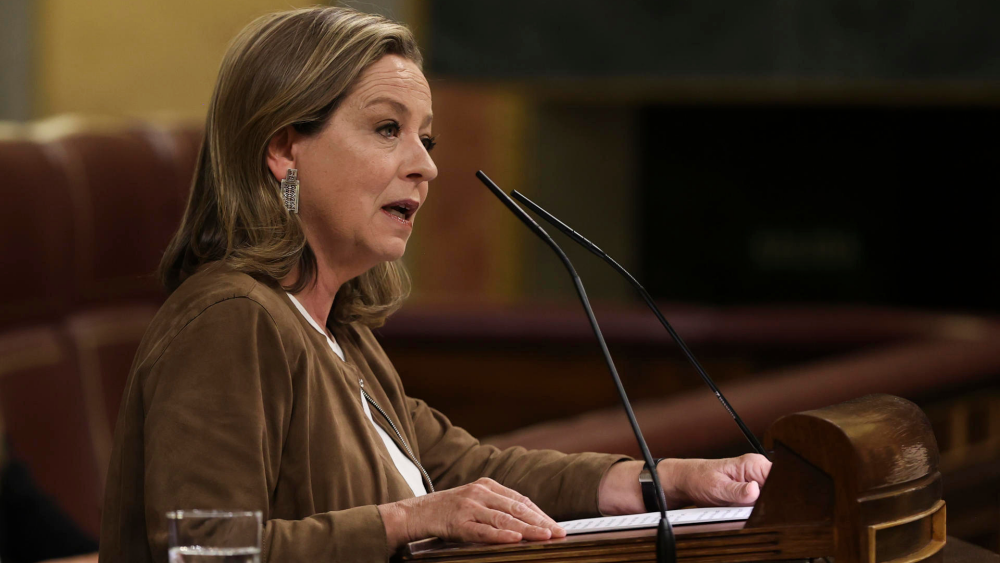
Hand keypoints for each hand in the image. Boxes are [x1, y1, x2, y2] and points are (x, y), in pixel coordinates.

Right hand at [377, 478, 565, 550]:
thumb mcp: (474, 501)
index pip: (520, 499)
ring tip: (545, 536)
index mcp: (487, 485)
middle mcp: (480, 492)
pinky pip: (483, 530)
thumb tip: (525, 521)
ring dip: (528, 528)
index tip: (556, 525)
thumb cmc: (446, 511)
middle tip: (559, 533)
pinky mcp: (458, 522)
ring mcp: (469, 506)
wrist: (414, 513)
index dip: (540, 513)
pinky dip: (501, 535)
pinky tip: (515, 538)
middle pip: (517, 508)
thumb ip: (496, 507)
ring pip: (505, 518)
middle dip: (541, 521)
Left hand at [662, 454, 770, 506]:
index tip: (766, 504)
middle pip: (777, 492)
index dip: (777, 493)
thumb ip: (737, 491)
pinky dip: (752, 512)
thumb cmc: (699, 478)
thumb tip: (756, 491)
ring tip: (738, 508)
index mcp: (753, 464)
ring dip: (759, 510)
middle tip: (747, 509)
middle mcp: (758, 472)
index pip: (779, 477)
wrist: (687, 482)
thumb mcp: (717, 486)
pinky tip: (739, 511)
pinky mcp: (751, 495)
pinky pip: (759, 506)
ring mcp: (756, 484)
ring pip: (769, 502)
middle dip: (768, 505)